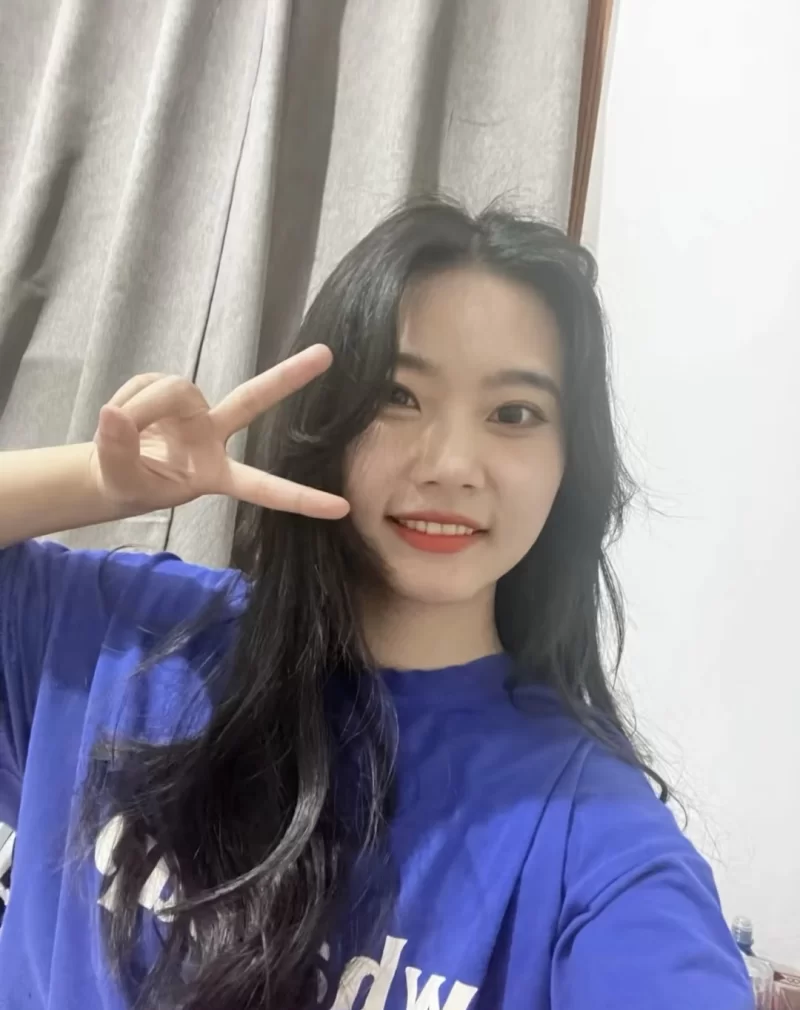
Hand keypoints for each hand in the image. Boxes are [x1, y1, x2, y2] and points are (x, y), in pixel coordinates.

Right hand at [89, 345, 348, 519]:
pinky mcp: (173, 392)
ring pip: (173, 389)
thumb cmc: (129, 484)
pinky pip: (148, 381)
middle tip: (327, 354)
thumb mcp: (121, 481)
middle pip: (253, 400)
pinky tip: (117, 415)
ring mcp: (196, 411)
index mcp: (216, 474)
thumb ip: (118, 452)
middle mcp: (215, 437)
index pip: (263, 487)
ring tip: (114, 427)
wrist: (109, 469)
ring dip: (139, 405)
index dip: (300, 499)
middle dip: (288, 376)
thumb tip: (114, 415)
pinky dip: (128, 397)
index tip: (343, 508)